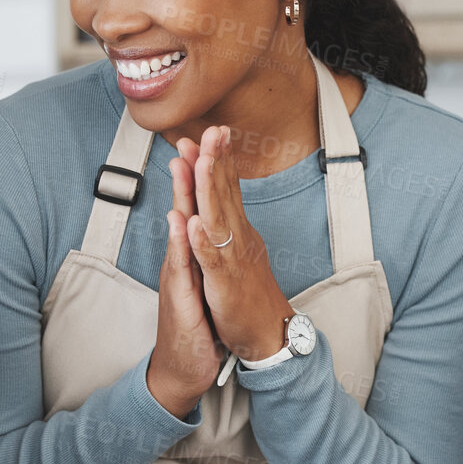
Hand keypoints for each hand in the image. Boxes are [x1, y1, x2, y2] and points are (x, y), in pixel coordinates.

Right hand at [147, 154, 225, 415]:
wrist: (183, 369)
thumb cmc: (197, 327)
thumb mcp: (204, 284)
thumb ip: (203, 255)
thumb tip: (207, 229)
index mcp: (192, 254)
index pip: (198, 207)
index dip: (203, 173)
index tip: (208, 139)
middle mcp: (181, 261)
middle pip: (186, 209)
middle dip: (191, 172)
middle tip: (193, 135)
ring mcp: (179, 279)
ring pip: (181, 231)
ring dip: (184, 197)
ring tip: (186, 164)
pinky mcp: (181, 299)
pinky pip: (182, 268)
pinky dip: (182, 245)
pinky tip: (183, 223)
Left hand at [174, 126, 293, 361]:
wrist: (268, 333)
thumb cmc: (251, 295)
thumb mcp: (240, 252)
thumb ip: (230, 225)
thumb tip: (222, 200)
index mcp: (239, 230)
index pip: (229, 188)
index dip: (221, 159)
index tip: (215, 130)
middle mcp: (238, 238)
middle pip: (224, 193)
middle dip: (216, 160)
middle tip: (211, 130)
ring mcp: (231, 259)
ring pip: (218, 218)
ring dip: (209, 189)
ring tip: (202, 161)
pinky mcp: (224, 283)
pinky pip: (212, 259)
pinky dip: (203, 241)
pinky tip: (194, 223)